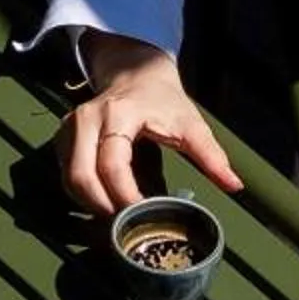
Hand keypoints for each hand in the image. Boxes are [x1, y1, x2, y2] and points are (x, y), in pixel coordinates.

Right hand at [55, 32, 243, 215]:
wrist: (136, 72)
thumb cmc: (164, 101)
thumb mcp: (192, 124)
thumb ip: (211, 156)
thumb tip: (234, 185)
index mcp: (118, 114)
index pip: (113, 165)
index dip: (125, 197)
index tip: (142, 215)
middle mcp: (87, 120)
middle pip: (81, 177)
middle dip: (101, 208)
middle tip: (126, 227)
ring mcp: (70, 129)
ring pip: (70, 180)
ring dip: (90, 205)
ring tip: (117, 219)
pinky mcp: (64, 138)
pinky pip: (66, 176)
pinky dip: (83, 196)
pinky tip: (105, 204)